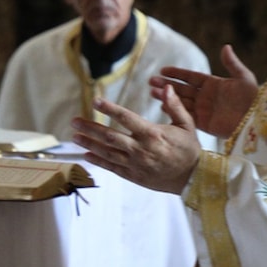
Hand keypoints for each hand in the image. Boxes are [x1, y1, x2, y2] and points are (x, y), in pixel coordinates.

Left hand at [71, 86, 202, 193]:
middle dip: (90, 128)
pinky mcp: (133, 176)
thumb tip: (166, 87)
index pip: (126, 118)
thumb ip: (175, 106)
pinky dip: (97, 161)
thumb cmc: (189, 149)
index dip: (109, 109)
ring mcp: (135, 164)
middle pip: (110, 136)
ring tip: (74, 136)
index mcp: (152, 134)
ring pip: (107, 152)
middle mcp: (140, 149)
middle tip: (74, 121)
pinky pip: (111, 167)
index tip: (95, 101)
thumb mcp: (187, 124)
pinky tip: (85, 154)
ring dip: (89, 143)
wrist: (193, 178)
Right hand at [149, 44, 257, 137]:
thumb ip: (232, 63)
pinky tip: (163, 106)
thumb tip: (225, 46)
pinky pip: (185, 116)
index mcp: (213, 84)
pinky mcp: (204, 123)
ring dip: (167, 96)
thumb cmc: (252, 98)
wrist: (255, 121)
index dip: (177, 74)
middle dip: (166, 84)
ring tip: (152, 92)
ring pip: (181, 101)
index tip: (163, 70)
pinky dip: (174, 110)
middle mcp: (206, 97)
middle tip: (151, 81)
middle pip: (182, 89)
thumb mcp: (243, 78)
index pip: (190, 77)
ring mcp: (204, 110)